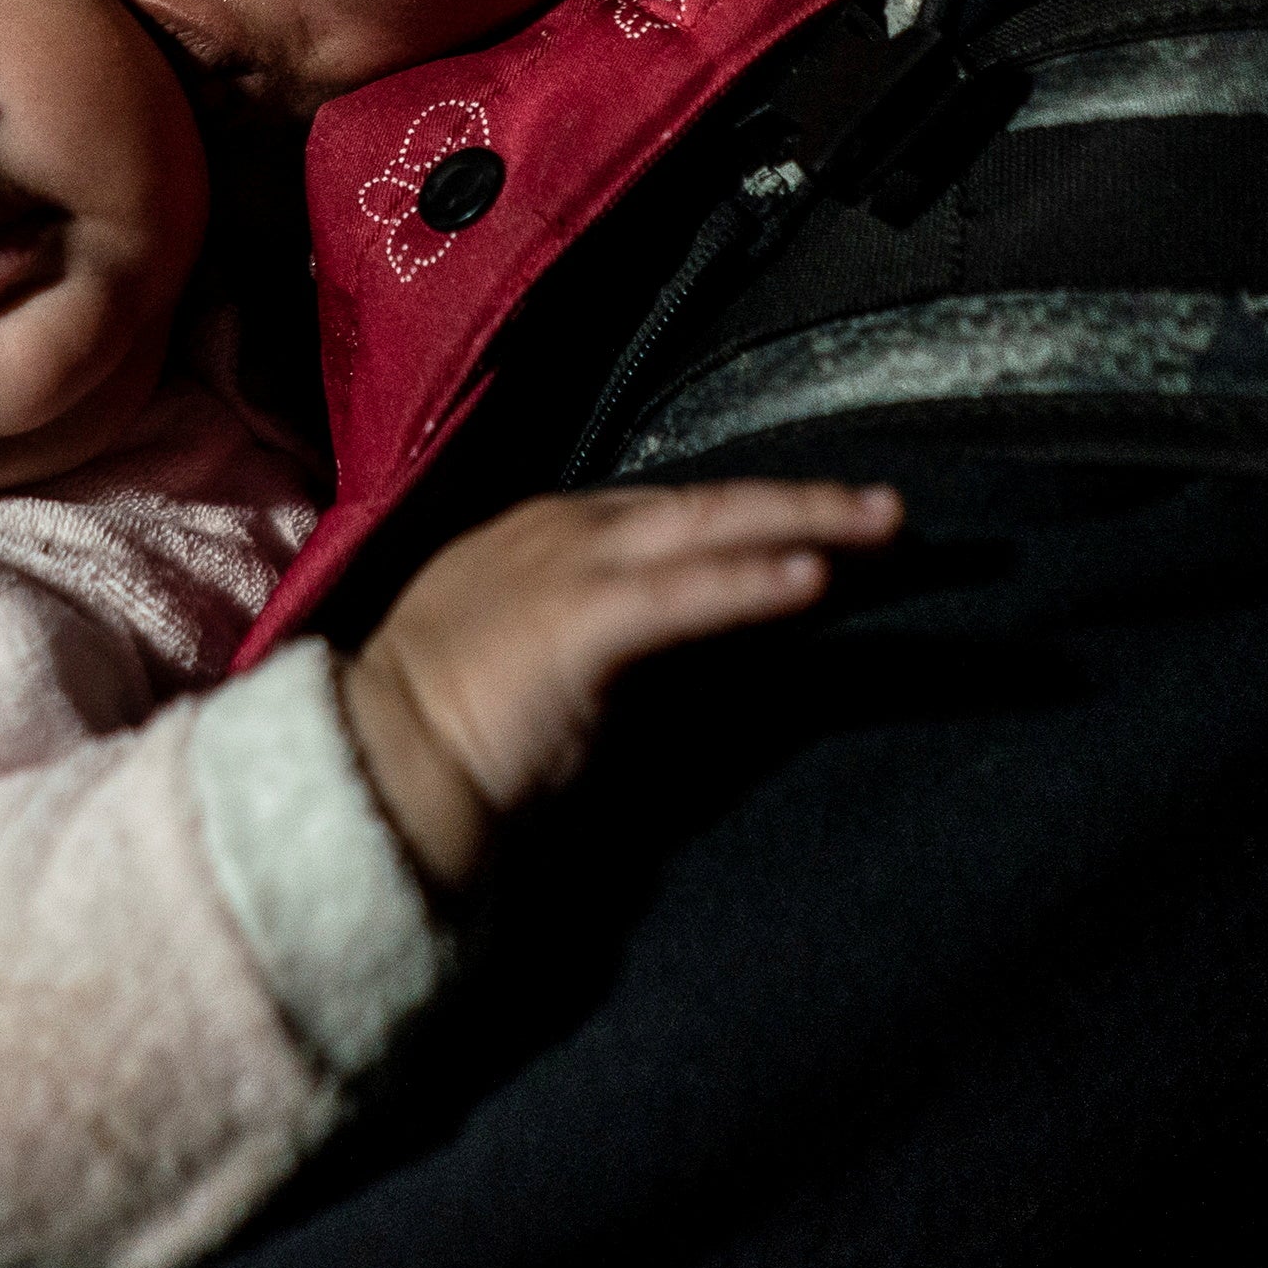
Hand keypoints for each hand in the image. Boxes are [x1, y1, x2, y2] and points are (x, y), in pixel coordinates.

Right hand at [338, 479, 897, 890]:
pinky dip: (754, 580)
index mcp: (549, 537)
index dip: (752, 516)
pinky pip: (687, 592)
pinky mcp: (580, 618)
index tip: (823, 526)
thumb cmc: (450, 733)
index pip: (673, 514)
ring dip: (805, 523)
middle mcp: (563, 532)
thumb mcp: (543, 660)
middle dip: (803, 502)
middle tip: (888, 509)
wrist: (378, 764)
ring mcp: (570, 567)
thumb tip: (691, 646)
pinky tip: (815, 576)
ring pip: (710, 528)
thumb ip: (613, 637)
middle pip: (706, 504)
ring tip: (881, 525)